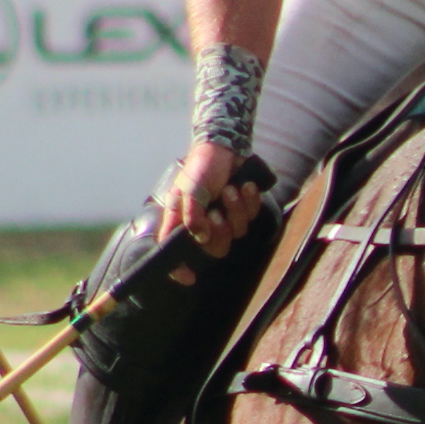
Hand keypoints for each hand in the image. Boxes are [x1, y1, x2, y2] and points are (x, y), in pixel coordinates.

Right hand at [159, 139, 262, 260]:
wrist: (224, 146)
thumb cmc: (201, 167)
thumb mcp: (190, 189)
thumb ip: (192, 215)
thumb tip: (201, 238)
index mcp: (182, 220)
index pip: (173, 252)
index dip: (178, 269)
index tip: (189, 277)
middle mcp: (202, 224)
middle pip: (215, 249)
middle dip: (220, 232)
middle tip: (216, 212)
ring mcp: (224, 217)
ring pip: (236, 233)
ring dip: (234, 211)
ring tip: (230, 190)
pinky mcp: (242, 209)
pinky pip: (251, 216)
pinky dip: (249, 202)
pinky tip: (245, 187)